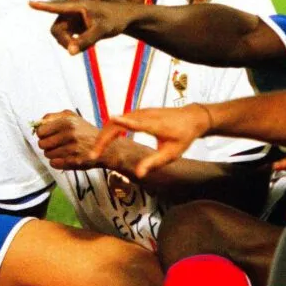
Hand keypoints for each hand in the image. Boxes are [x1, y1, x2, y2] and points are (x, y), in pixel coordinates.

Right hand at [29, 0, 132, 54]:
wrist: (125, 18)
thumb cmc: (115, 20)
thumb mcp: (102, 31)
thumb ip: (86, 41)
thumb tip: (71, 52)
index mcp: (78, 6)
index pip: (57, 7)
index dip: (43, 7)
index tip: (30, 3)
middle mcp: (73, 12)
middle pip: (56, 28)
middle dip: (62, 40)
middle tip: (74, 49)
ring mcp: (74, 19)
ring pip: (61, 34)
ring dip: (68, 43)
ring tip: (83, 46)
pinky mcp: (77, 26)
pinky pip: (68, 37)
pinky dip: (74, 43)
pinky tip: (85, 44)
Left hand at [35, 111, 105, 169]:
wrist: (106, 148)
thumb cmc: (85, 132)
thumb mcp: (71, 117)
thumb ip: (52, 117)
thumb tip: (37, 123)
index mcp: (67, 121)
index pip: (41, 131)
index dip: (43, 134)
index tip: (48, 135)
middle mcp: (70, 134)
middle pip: (42, 144)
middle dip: (47, 145)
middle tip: (56, 144)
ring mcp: (73, 149)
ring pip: (48, 155)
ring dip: (53, 154)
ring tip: (63, 150)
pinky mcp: (75, 162)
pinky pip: (54, 164)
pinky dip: (57, 162)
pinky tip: (65, 158)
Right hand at [91, 104, 212, 177]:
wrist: (191, 117)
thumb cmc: (182, 137)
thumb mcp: (171, 154)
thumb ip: (153, 163)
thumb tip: (138, 174)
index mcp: (155, 125)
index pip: (138, 122)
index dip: (126, 121)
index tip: (113, 119)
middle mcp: (145, 115)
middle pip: (117, 123)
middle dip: (103, 139)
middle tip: (93, 155)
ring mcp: (139, 112)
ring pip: (114, 121)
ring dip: (103, 135)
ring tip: (95, 151)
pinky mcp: (137, 112)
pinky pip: (118, 120)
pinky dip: (108, 130)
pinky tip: (103, 141)